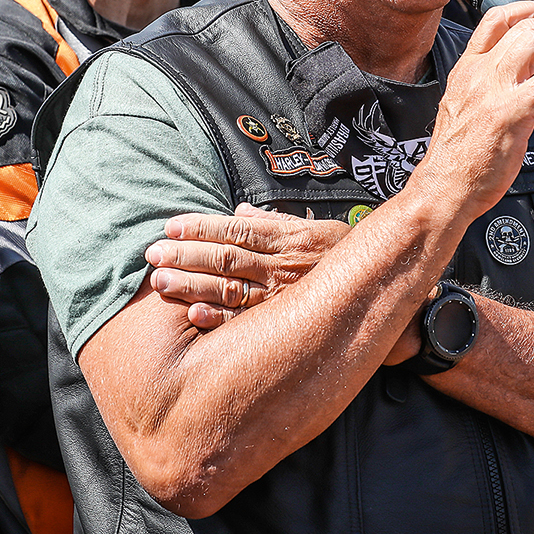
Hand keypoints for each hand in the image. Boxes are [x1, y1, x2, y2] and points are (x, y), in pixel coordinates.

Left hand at [146, 203, 350, 328]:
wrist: (381, 286)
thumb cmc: (342, 257)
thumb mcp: (314, 229)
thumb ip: (275, 222)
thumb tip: (241, 212)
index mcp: (285, 239)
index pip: (235, 230)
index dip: (201, 227)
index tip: (171, 226)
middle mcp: (281, 266)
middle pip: (226, 257)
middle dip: (186, 255)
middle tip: (153, 254)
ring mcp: (282, 296)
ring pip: (230, 288)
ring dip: (193, 285)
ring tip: (161, 282)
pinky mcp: (283, 322)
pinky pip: (248, 320)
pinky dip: (220, 318)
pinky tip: (193, 315)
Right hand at [409, 1, 533, 216]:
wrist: (444, 188)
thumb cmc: (459, 156)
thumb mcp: (465, 104)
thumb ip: (490, 83)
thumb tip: (529, 72)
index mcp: (468, 67)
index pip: (499, 16)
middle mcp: (479, 72)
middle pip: (527, 24)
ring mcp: (493, 92)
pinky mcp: (509, 115)